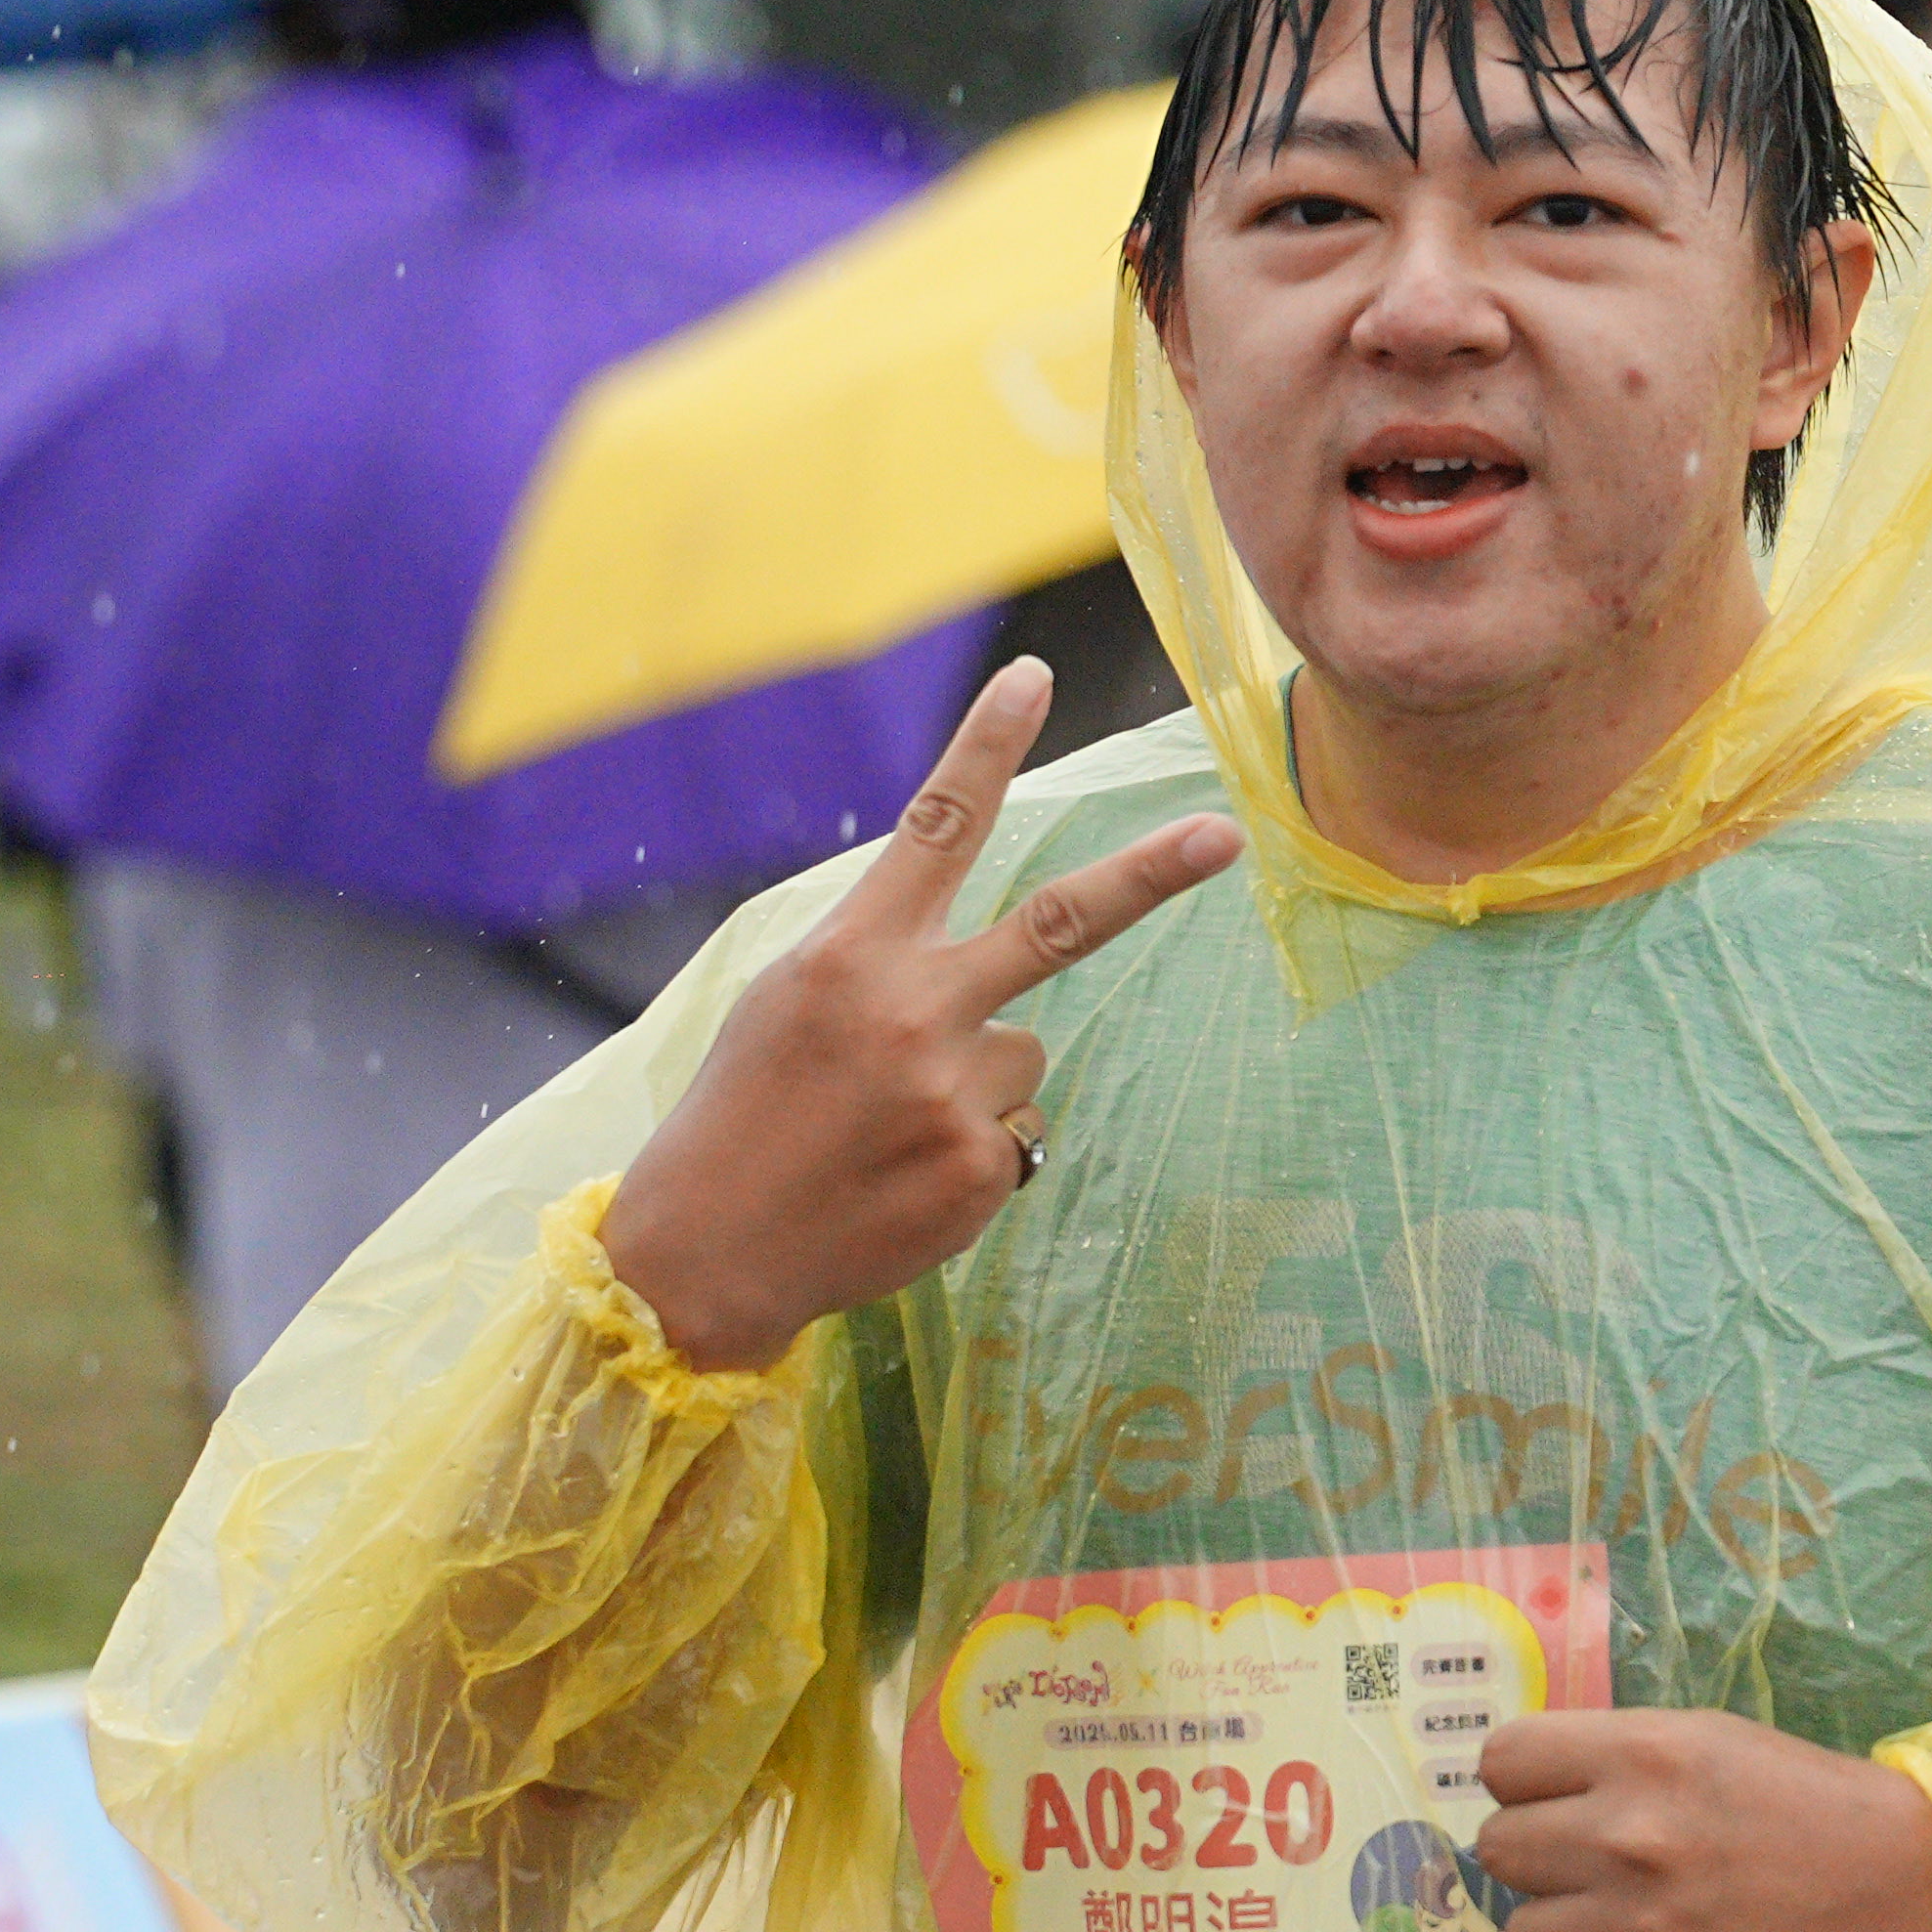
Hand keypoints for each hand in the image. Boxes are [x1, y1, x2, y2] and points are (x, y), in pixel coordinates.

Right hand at [593, 662, 1241, 1365]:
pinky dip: (972, 1149)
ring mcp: (955, 1093)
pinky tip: (902, 1177)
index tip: (1033, 679)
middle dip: (1149, 875)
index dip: (985, 748)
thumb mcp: (786, 1000)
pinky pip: (1018, 1131)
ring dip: (975, 1078)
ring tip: (889, 1125)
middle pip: (1058, 924)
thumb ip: (882, 958)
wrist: (708, 1252)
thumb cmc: (740, 1113)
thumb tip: (984, 959)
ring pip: (1023, 1051)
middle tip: (1223, 833)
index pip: (935, 828)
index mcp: (852, 955)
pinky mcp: (983, 1167)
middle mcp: (913, 1012)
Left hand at [1470, 1710, 1931, 1931]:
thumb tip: (1531, 1796)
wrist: (1908, 1899)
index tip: (1556, 1802)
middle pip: (1498, 1849)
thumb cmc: (1810, 1808)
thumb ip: (1617, 1762)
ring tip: (1634, 1926)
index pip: (1502, 1762)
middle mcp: (1625, 1838)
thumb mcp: (1712, 1742)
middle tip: (1599, 1870)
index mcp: (1641, 1755)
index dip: (1525, 1785)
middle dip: (1541, 1859)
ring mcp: (1635, 1930)